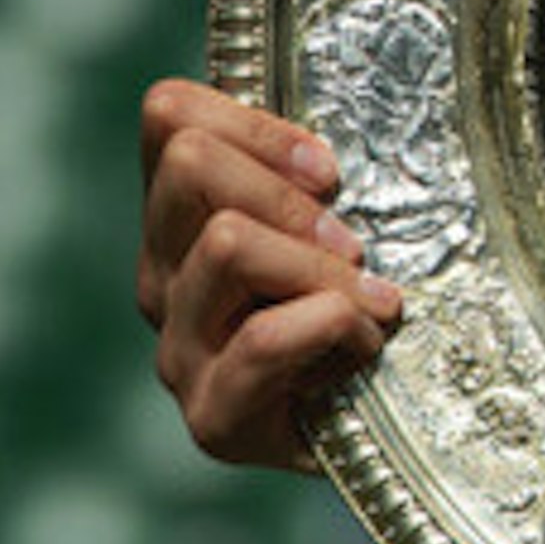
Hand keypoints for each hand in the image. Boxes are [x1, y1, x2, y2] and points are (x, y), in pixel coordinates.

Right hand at [139, 76, 402, 470]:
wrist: (382, 432)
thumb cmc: (369, 307)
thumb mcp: (342, 219)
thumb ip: (317, 169)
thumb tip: (342, 111)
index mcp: (182, 216)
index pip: (168, 114)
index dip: (257, 123)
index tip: (329, 170)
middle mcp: (163, 275)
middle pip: (190, 164)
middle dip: (291, 196)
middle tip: (355, 245)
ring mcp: (179, 347)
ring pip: (228, 242)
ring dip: (322, 266)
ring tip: (372, 303)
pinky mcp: (212, 414)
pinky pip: (265, 336)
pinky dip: (335, 329)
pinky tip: (365, 348)